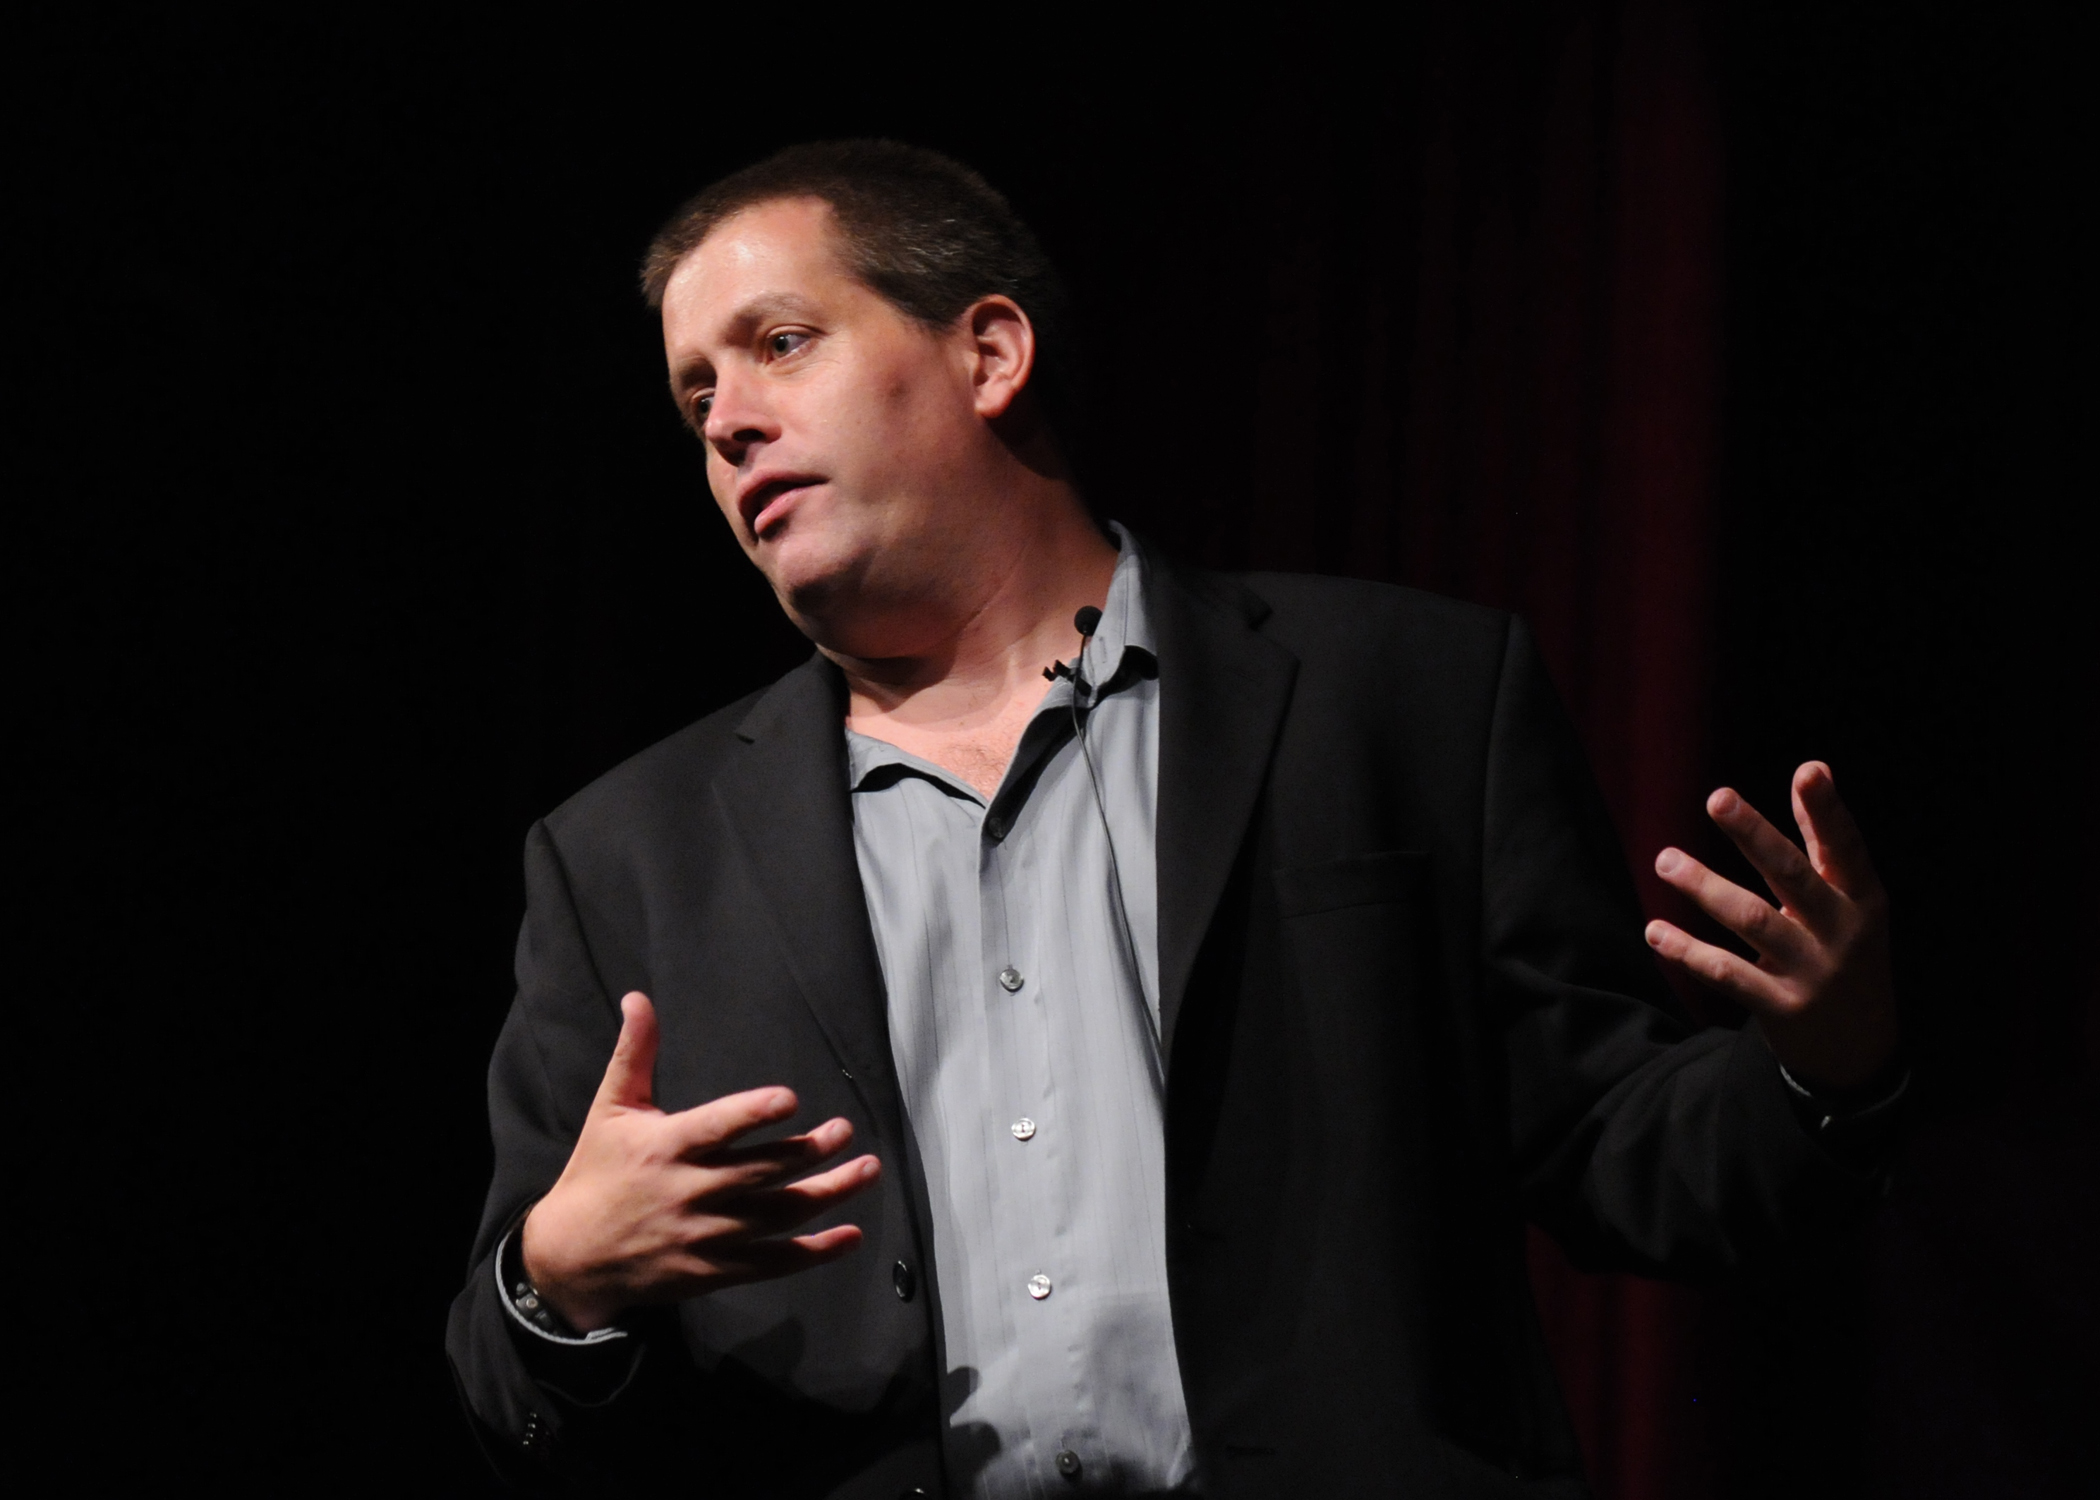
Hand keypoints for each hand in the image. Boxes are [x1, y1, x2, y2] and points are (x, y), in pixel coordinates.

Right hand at [520, 991, 878, 1331]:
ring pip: (778, 1215)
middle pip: (761, 1172)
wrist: (572, 1258)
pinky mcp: (715, 1270)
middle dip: (809, 1151)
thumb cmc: (596, 1174)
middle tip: (844, 1130)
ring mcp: (706, 1235)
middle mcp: (690, 1192)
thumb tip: (639, 999)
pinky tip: (852, 1234)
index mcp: (666, 1147)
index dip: (752, 1114)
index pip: (715, 1128)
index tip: (790, 1100)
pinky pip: (774, 1263)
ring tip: (868, 1170)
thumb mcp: (611, 1110)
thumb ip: (635, 1054)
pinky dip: (816, 1252)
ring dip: (829, 1194)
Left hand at [1645, 761, 1897, 1093]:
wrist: (1860, 1049)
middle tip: (1717, 798)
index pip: (1845, 847)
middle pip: (1793, 876)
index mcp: (1860, 899)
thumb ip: (1826, 843)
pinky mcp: (1782, 1007)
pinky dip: (1689, 952)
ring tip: (1665, 859)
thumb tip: (1811, 769)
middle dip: (1756, 835)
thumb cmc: (1847, 953)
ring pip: (1753, 921)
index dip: (1828, 810)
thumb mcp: (1852, 902)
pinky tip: (1655, 930)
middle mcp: (1841, 932)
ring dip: (1706, 887)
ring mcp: (1812, 971)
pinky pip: (1728, 973)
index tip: (1810, 771)